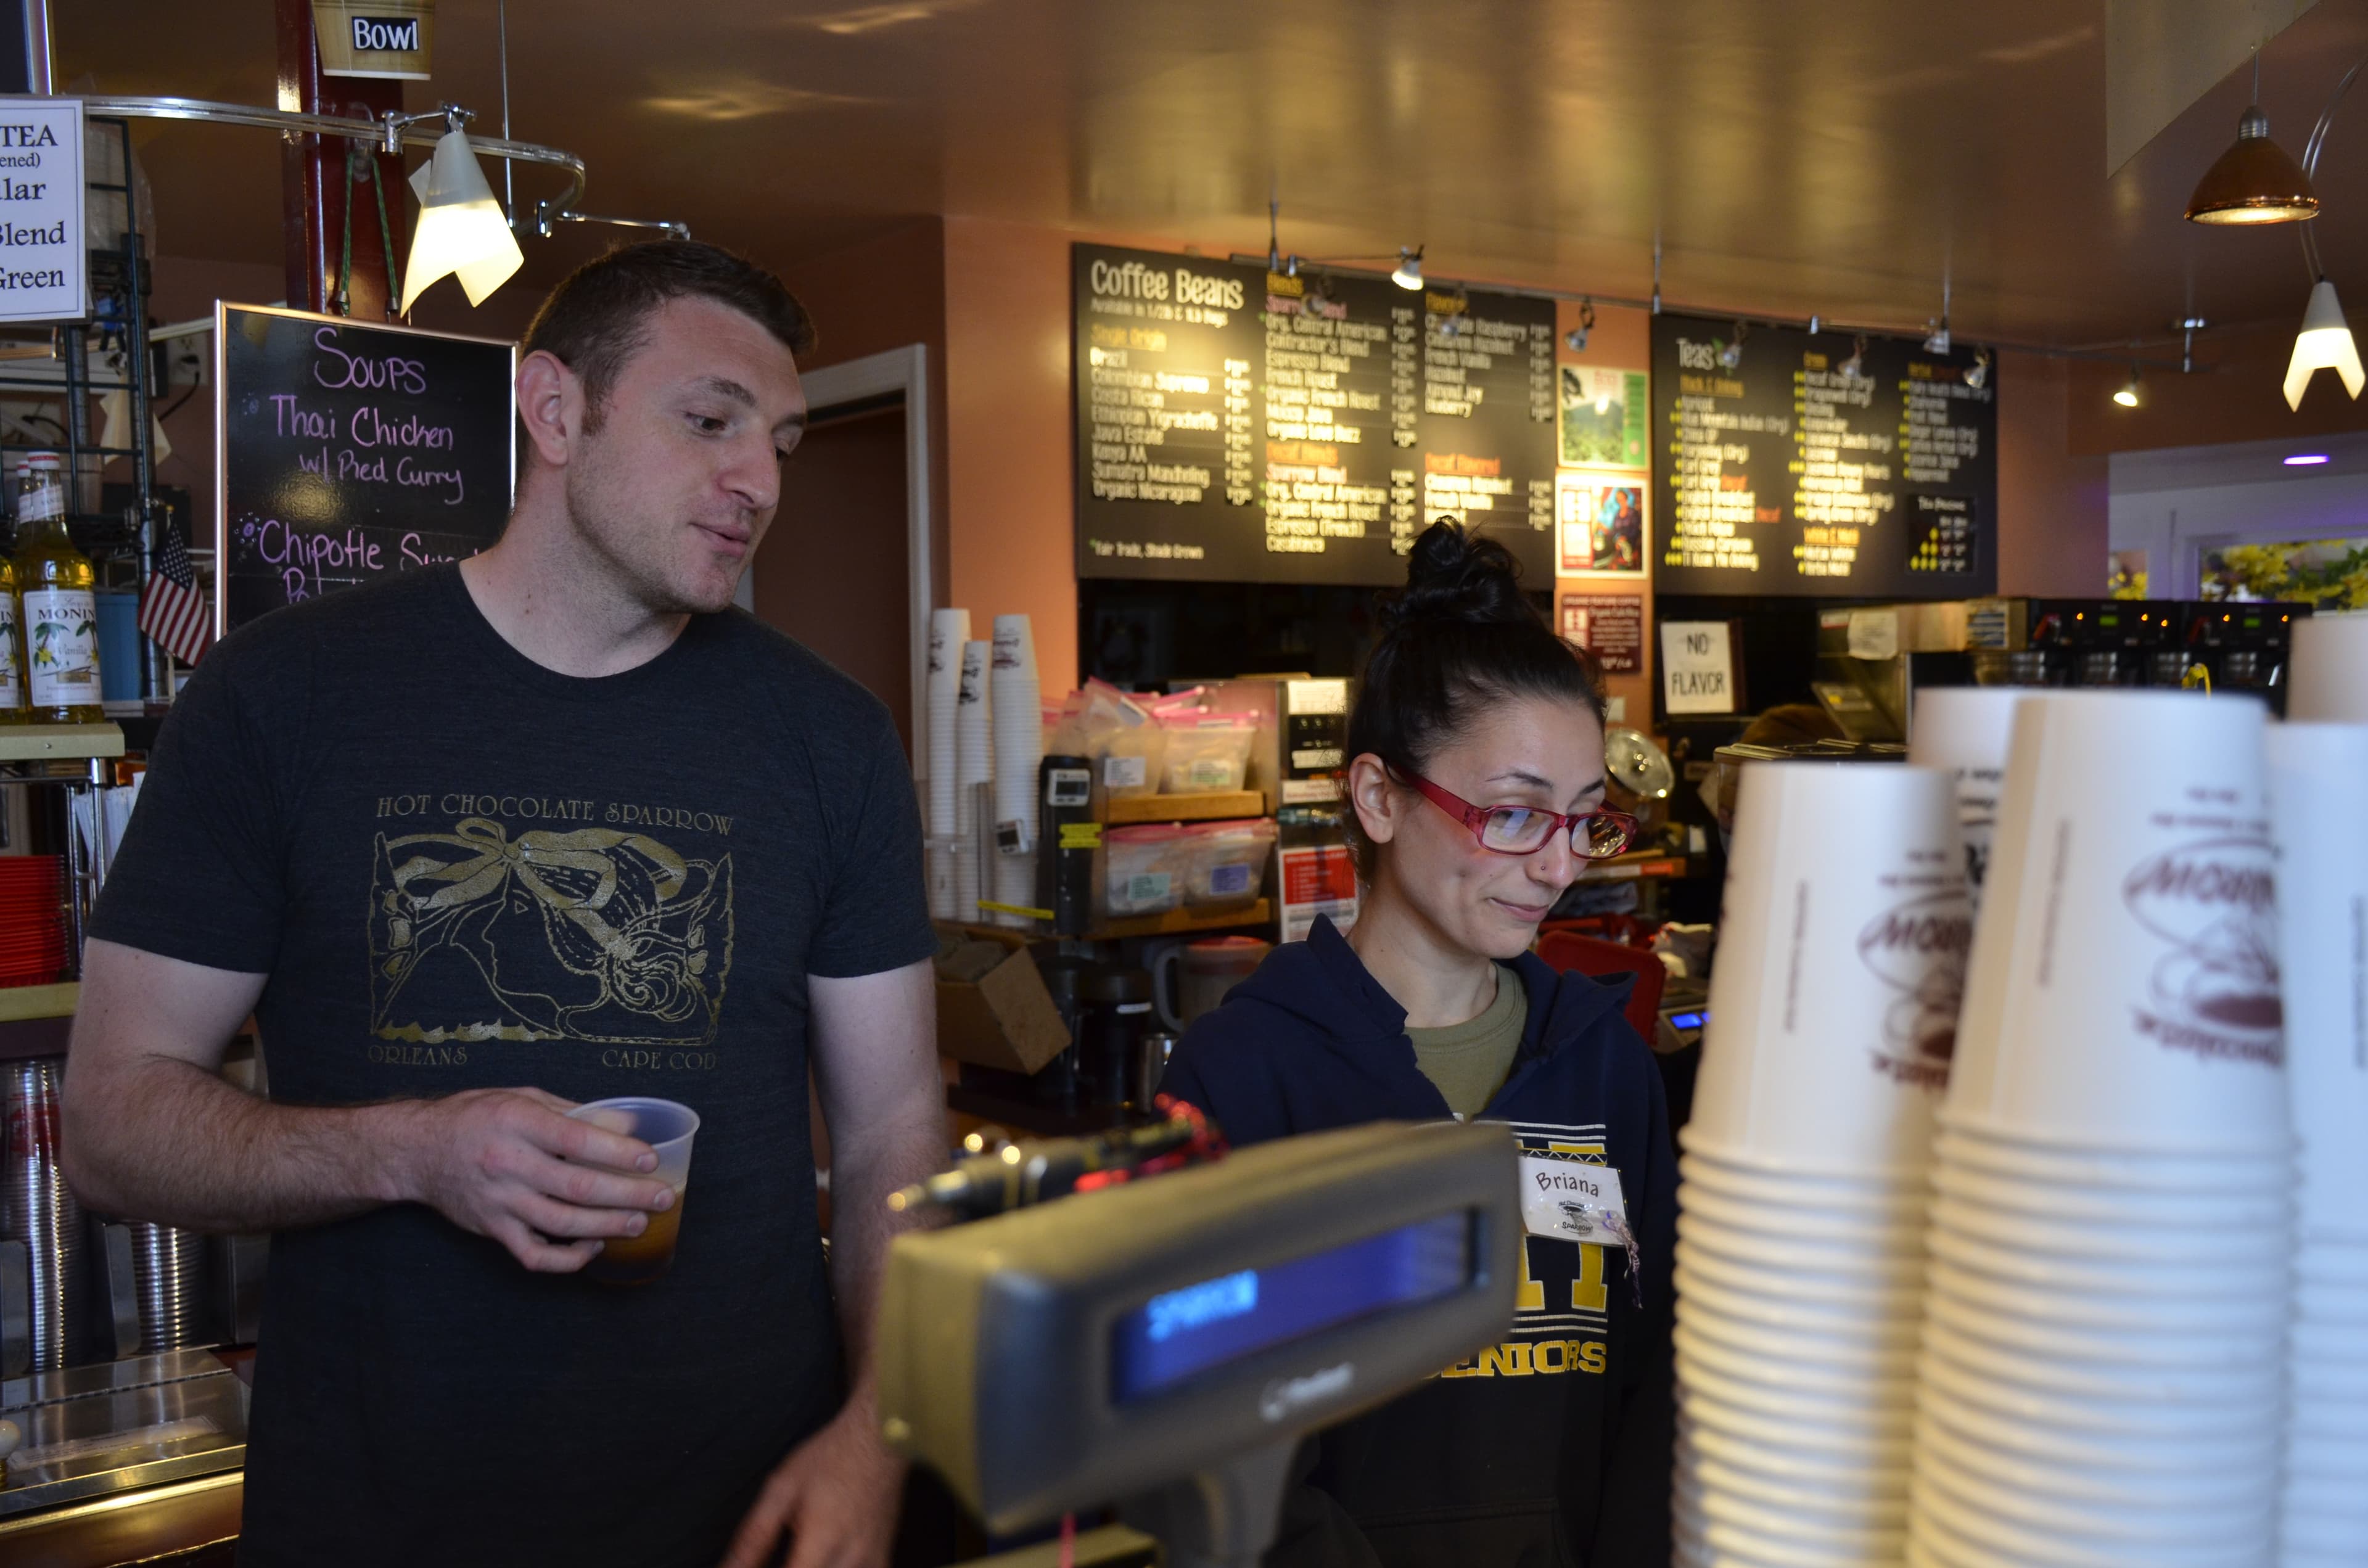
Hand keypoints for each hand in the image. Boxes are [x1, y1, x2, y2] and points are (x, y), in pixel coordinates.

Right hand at [384, 1087, 672, 1271]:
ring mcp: (500, 1201)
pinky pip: (534, 1255)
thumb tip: (627, 1127)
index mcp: (518, 1122)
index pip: (576, 1140)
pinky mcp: (493, 1230)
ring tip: (639, 1223)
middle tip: (662, 1198)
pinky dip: (568, 1258)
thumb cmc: (477, 1117)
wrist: (418, 1151)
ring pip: (561, 1224)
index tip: (651, 1159)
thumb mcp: (524, 1097)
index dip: (618, 1152)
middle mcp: (508, 1163)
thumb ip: (574, 1112)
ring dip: (606, 1226)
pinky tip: (593, 1245)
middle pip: (577, 1187)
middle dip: (627, 1195)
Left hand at [719, 1401, 903, 1567]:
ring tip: (799, 1555)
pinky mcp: (883, 1560)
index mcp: (821, 1542)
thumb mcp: (782, 1488)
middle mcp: (851, 1559)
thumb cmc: (830, 1458)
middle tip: (778, 1558)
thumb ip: (755, 1536)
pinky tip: (826, 1561)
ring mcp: (872, 1562)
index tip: (754, 1567)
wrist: (881, 1438)